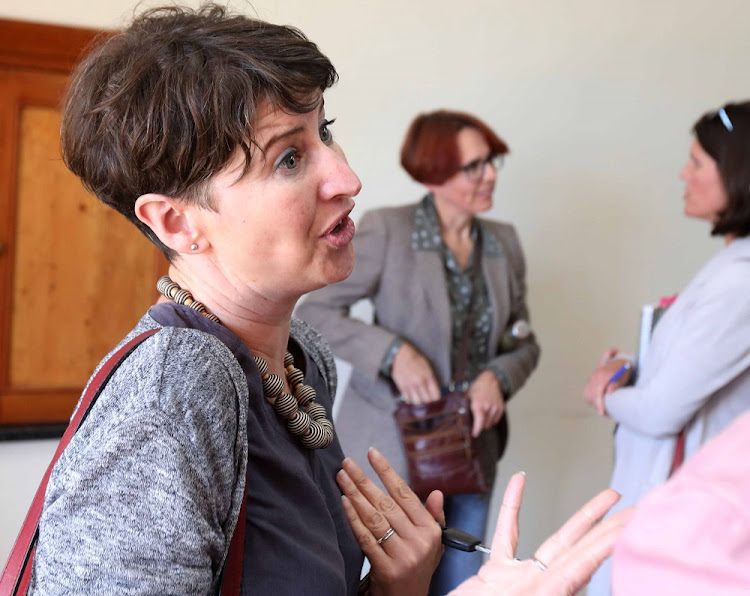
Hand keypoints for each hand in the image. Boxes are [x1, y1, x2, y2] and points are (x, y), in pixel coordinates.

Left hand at [337, 448, 443, 595]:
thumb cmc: (418, 568)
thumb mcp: (434, 544)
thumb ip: (434, 517)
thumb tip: (437, 493)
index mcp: (430, 531)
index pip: (405, 494)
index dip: (387, 472)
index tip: (372, 454)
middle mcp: (419, 542)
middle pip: (386, 503)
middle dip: (364, 480)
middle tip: (348, 463)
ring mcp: (403, 556)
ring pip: (375, 518)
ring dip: (355, 495)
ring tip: (342, 478)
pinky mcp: (387, 570)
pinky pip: (366, 539)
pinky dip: (354, 519)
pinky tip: (344, 503)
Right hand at [391, 343, 440, 403]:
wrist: (400, 355)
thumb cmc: (415, 358)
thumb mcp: (428, 366)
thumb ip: (432, 379)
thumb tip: (435, 390)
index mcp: (428, 377)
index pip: (436, 395)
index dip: (437, 398)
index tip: (436, 397)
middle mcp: (420, 383)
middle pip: (427, 401)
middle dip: (429, 401)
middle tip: (428, 398)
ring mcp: (410, 386)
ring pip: (417, 402)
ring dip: (419, 401)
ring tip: (420, 398)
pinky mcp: (402, 387)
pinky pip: (408, 399)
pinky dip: (410, 399)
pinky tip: (412, 396)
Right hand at [450, 473, 634, 594]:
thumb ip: (551, 593)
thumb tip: (571, 585)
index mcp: (547, 595)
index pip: (585, 563)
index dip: (608, 542)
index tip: (630, 523)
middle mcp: (540, 587)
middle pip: (583, 550)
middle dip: (609, 529)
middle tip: (634, 508)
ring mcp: (521, 580)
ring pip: (556, 541)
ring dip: (581, 520)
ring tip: (604, 499)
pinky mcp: (496, 576)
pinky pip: (507, 536)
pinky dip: (512, 508)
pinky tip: (518, 485)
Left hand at [466, 370, 504, 437]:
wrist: (490, 380)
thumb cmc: (477, 387)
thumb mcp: (468, 396)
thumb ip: (464, 406)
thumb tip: (457, 416)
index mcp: (479, 405)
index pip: (479, 422)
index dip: (477, 430)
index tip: (474, 434)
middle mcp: (488, 407)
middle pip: (485, 425)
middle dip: (480, 425)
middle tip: (476, 421)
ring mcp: (496, 408)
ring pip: (491, 423)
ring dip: (486, 422)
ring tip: (482, 415)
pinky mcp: (501, 408)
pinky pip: (496, 420)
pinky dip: (492, 419)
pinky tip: (488, 414)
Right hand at [583, 348, 632, 415]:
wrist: (618, 362)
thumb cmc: (623, 372)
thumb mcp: (623, 377)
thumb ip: (616, 384)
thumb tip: (608, 391)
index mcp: (603, 374)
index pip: (597, 391)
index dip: (599, 403)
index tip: (602, 413)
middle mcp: (595, 376)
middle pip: (591, 395)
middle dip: (598, 406)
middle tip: (607, 414)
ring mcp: (591, 379)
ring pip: (588, 396)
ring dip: (595, 403)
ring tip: (605, 407)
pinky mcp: (589, 382)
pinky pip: (587, 394)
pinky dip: (592, 400)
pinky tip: (600, 402)